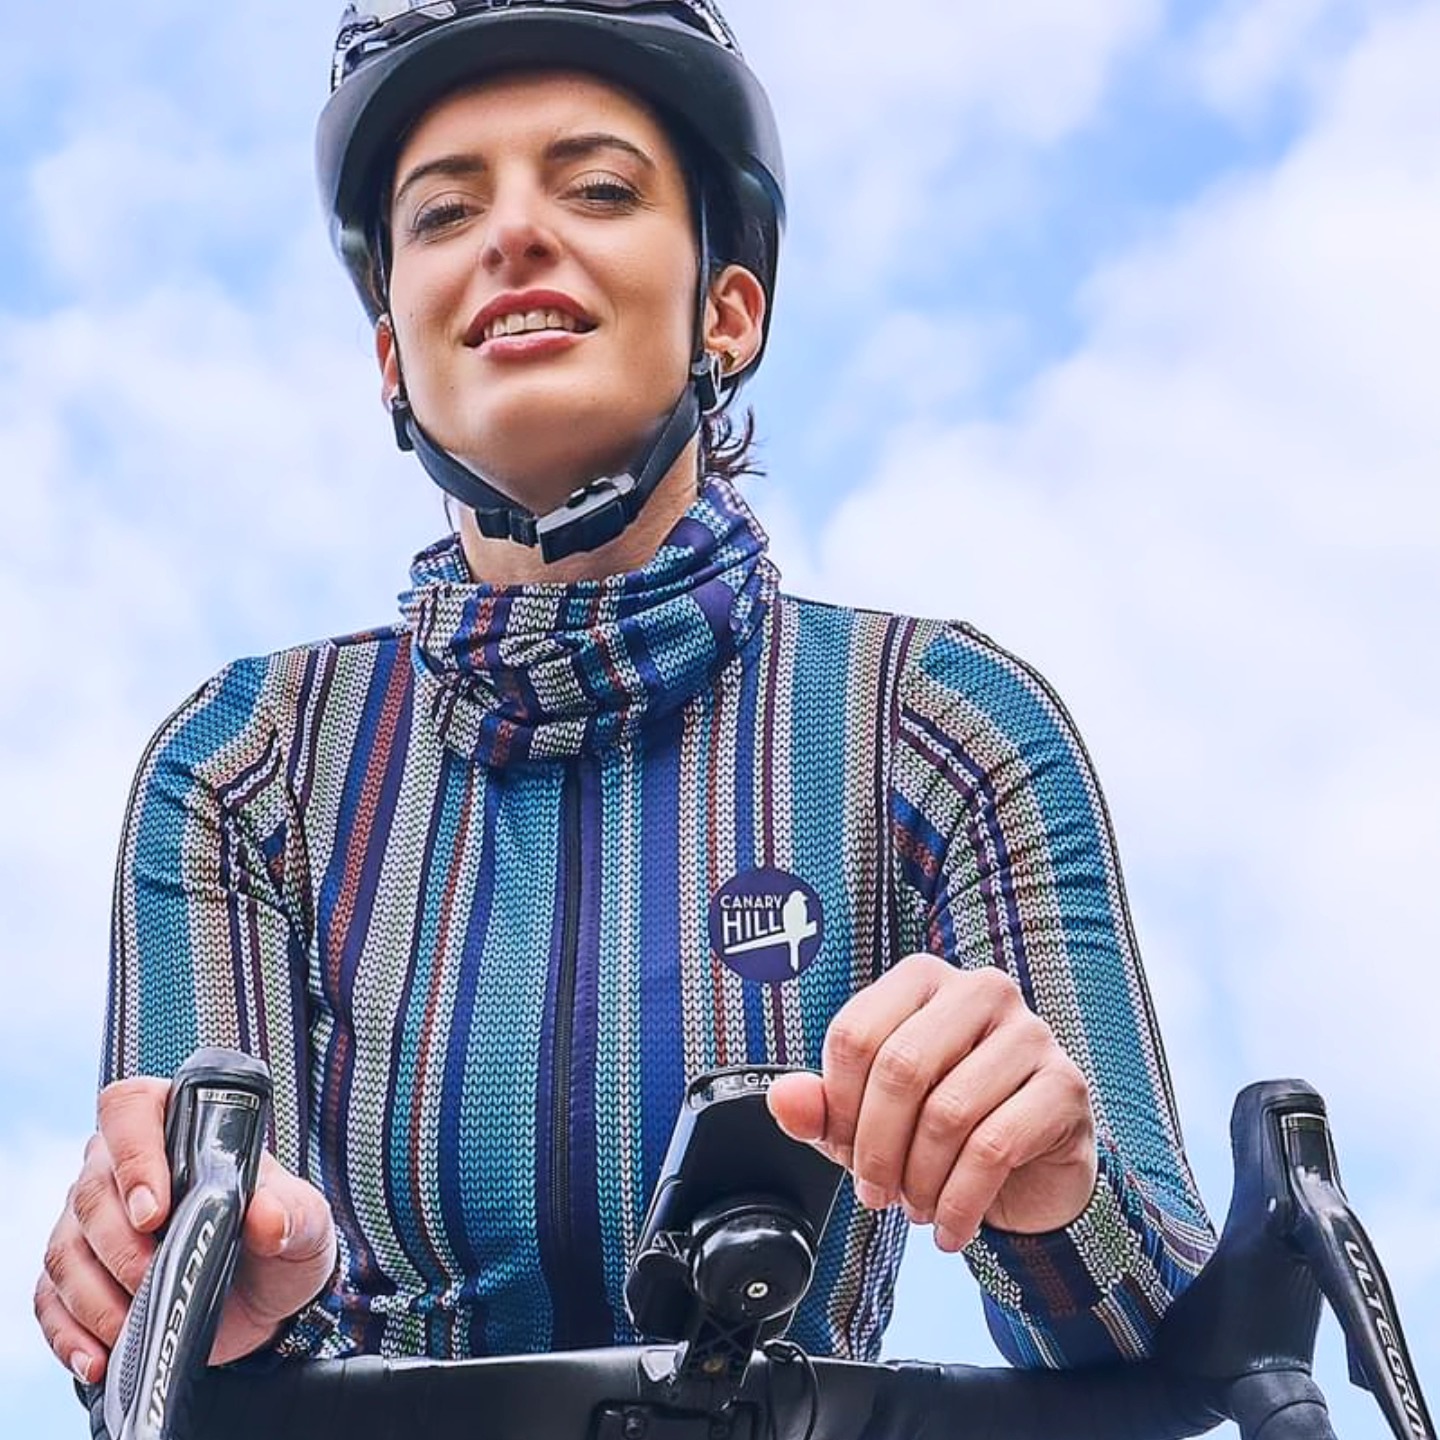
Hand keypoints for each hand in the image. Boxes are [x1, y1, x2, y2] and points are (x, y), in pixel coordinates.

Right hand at [34, 1076, 336, 1384]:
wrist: (266, 1299)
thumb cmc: (281, 1240)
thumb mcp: (305, 1224)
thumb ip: (294, 1212)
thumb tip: (267, 1216)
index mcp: (179, 1127)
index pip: (132, 1110)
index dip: (133, 1155)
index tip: (154, 1210)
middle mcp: (123, 1168)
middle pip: (91, 1190)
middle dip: (121, 1244)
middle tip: (156, 1276)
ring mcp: (94, 1225)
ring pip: (65, 1249)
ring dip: (96, 1296)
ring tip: (136, 1327)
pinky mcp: (79, 1279)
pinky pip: (51, 1302)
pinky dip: (70, 1333)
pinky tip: (99, 1359)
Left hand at [768, 954, 1098, 1251]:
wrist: (1032, 1167)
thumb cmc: (944, 1125)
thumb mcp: (870, 1117)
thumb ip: (822, 1106)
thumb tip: (783, 1099)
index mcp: (922, 979)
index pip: (856, 1033)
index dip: (838, 1106)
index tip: (842, 1150)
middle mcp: (980, 990)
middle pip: (901, 1068)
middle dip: (876, 1148)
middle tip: (875, 1193)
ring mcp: (1030, 1032)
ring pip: (948, 1113)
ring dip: (920, 1180)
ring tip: (916, 1207)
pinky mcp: (1065, 1084)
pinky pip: (995, 1148)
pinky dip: (961, 1201)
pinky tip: (951, 1227)